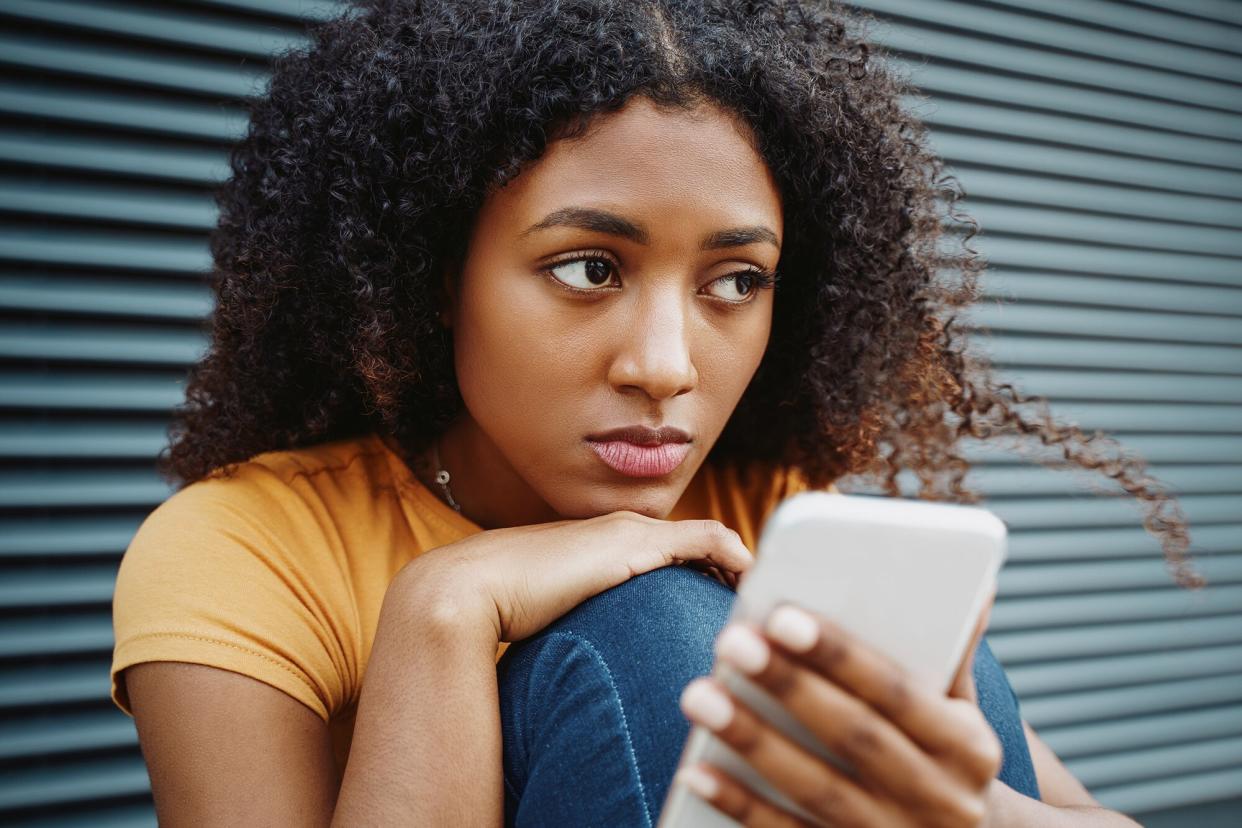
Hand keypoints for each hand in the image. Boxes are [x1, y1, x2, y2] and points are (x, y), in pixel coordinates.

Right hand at [395, 511, 753, 641]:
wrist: (467, 590)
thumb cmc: (500, 608)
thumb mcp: (552, 611)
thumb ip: (580, 619)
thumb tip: (592, 658)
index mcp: (605, 543)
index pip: (673, 549)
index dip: (708, 572)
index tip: (730, 601)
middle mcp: (623, 529)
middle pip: (699, 541)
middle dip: (734, 570)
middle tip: (763, 602)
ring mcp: (630, 533)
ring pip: (708, 539)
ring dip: (740, 568)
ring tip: (766, 599)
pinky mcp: (634, 544)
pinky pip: (705, 542)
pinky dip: (733, 558)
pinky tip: (751, 583)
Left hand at [676, 596, 1001, 826]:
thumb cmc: (945, 761)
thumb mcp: (963, 714)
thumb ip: (950, 653)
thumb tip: (969, 581)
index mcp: (967, 749)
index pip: (898, 693)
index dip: (840, 655)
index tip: (783, 616)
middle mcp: (940, 801)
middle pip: (854, 738)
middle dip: (788, 687)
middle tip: (730, 642)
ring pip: (817, 790)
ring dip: (753, 741)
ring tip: (699, 695)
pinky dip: (741, 805)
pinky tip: (697, 769)